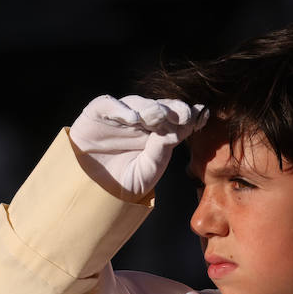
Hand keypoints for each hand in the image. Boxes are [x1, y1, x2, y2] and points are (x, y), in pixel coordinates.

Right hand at [70, 95, 207, 199]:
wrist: (91, 190)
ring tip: (159, 117)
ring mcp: (120, 115)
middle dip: (174, 110)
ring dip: (151, 108)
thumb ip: (160, 152)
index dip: (190, 116)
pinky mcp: (98, 112)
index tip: (202, 116)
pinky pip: (109, 105)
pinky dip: (121, 109)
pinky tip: (134, 119)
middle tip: (185, 114)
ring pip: (138, 103)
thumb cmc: (122, 182)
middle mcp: (141, 121)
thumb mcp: (147, 171)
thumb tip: (176, 132)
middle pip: (161, 108)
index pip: (177, 120)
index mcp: (157, 133)